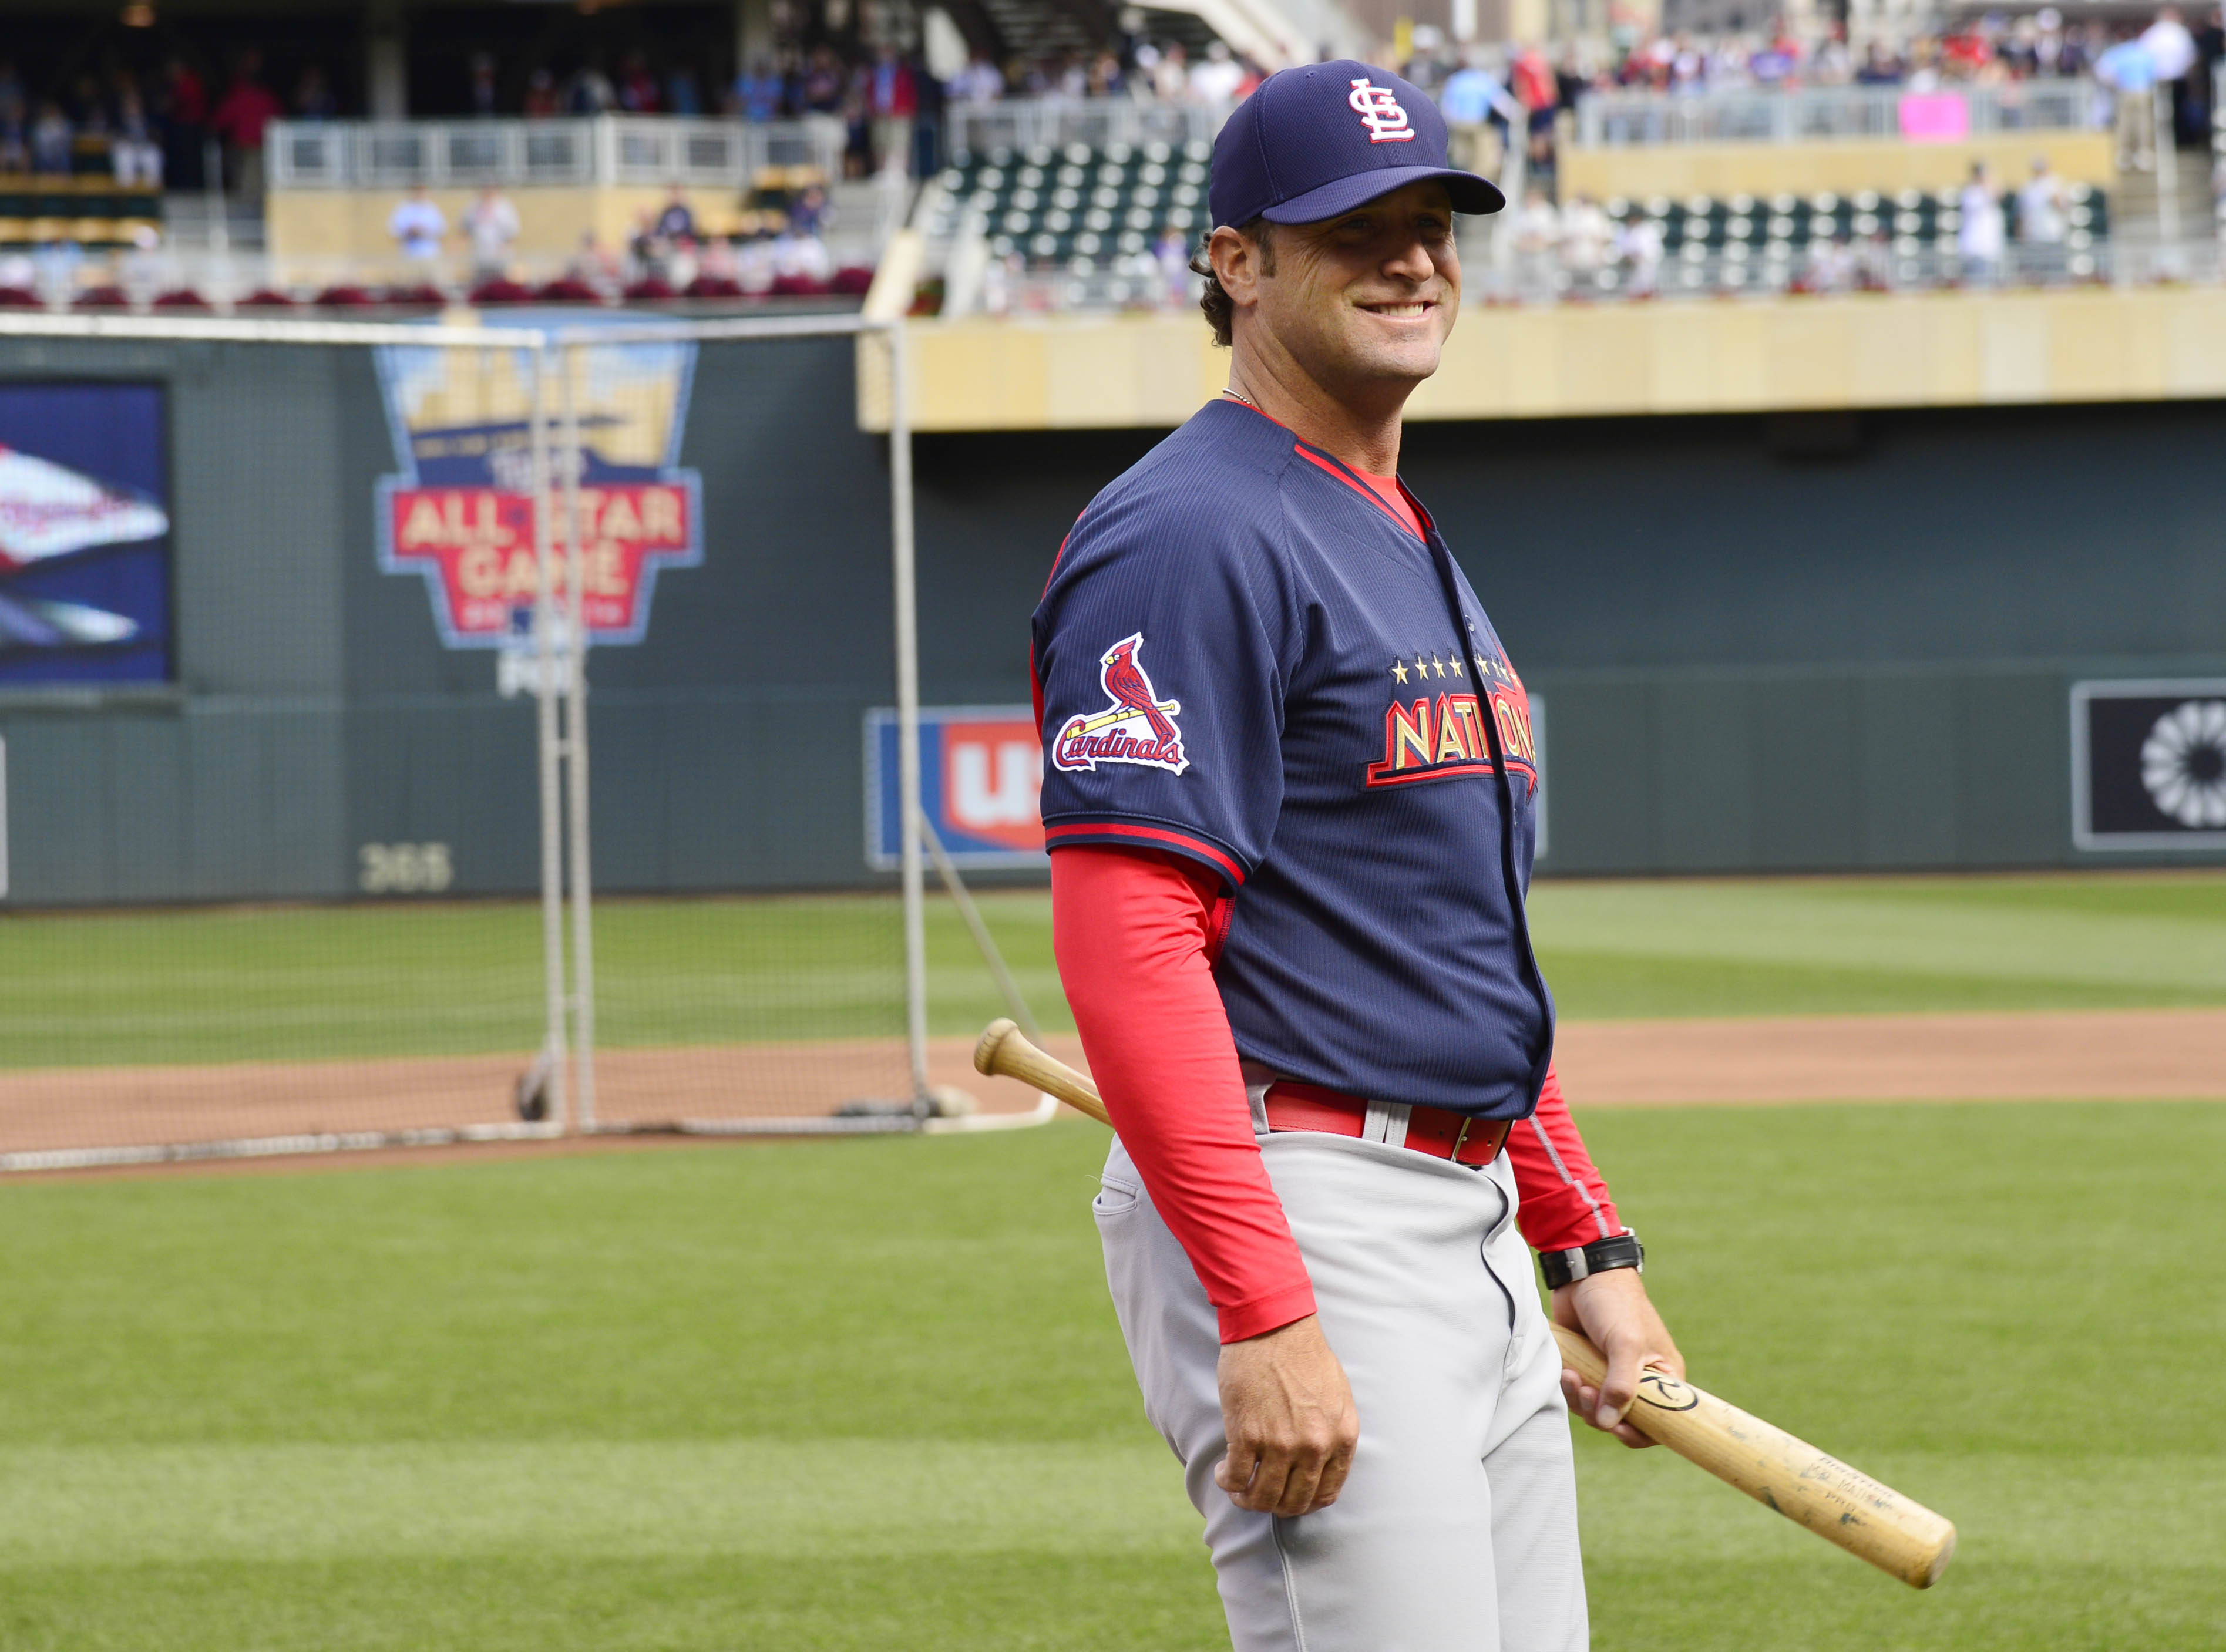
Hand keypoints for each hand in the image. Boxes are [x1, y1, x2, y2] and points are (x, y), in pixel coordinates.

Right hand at [1213, 1314, 1358, 1515]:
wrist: (1273, 1325)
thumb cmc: (1304, 1354)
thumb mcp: (1338, 1396)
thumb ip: (1334, 1432)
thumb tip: (1322, 1461)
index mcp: (1341, 1437)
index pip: (1325, 1494)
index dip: (1304, 1503)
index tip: (1289, 1498)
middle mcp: (1314, 1446)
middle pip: (1294, 1502)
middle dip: (1275, 1506)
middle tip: (1261, 1496)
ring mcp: (1280, 1443)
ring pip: (1263, 1497)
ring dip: (1247, 1500)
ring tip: (1238, 1489)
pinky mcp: (1247, 1435)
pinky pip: (1236, 1478)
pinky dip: (1227, 1483)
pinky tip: (1222, 1473)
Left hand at [1551, 1267, 1682, 1448]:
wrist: (1583, 1275)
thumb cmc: (1615, 1303)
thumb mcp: (1625, 1343)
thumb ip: (1621, 1385)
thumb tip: (1608, 1423)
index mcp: (1663, 1376)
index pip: (1660, 1421)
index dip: (1639, 1434)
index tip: (1616, 1429)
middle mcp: (1639, 1379)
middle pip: (1622, 1420)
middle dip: (1601, 1412)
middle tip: (1586, 1391)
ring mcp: (1611, 1374)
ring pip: (1597, 1410)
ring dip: (1581, 1401)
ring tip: (1571, 1377)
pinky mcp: (1588, 1367)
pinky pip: (1580, 1395)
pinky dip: (1571, 1390)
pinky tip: (1566, 1372)